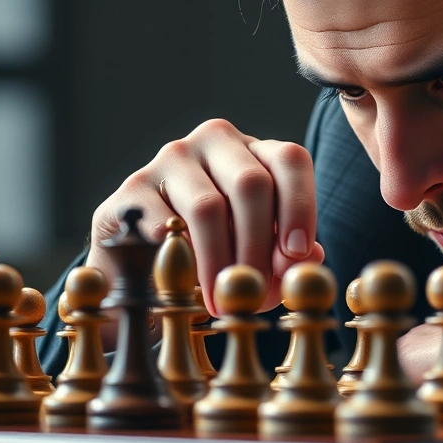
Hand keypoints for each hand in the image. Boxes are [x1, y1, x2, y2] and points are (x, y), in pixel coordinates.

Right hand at [86, 119, 324, 322]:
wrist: (144, 272)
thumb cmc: (215, 257)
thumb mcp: (260, 255)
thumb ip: (287, 255)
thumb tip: (310, 256)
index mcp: (256, 152)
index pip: (290, 160)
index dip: (300, 207)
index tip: (296, 255)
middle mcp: (215, 142)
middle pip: (252, 184)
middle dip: (260, 246)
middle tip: (256, 292)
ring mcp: (170, 159)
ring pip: (209, 206)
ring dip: (222, 261)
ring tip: (222, 300)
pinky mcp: (132, 187)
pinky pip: (163, 224)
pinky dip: (180, 260)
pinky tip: (185, 286)